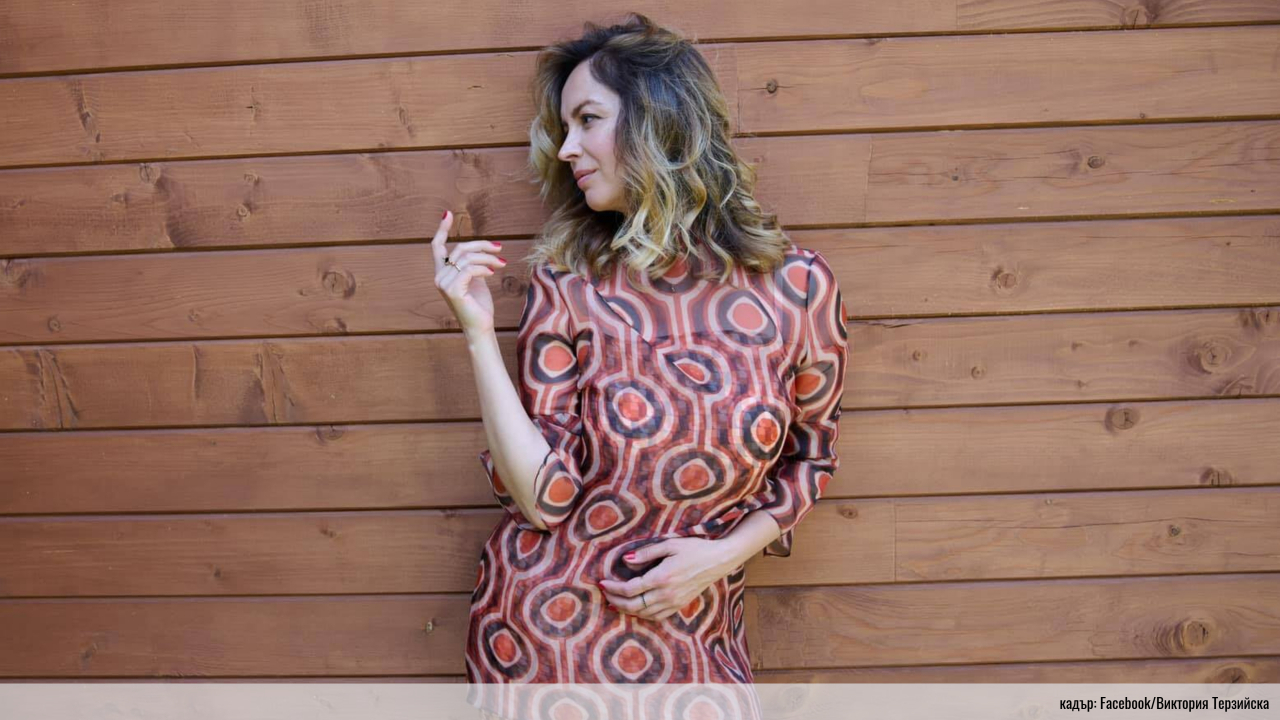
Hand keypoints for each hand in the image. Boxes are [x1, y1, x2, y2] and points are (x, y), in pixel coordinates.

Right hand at [431, 210, 505, 336]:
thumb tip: (484, 249)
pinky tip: (493, 272)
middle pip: (460, 248)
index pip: (437, 246)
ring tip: (502, 263)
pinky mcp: (451, 290)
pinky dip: (484, 268)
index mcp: (443, 273)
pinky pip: (469, 269)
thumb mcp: (477, 279)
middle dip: (482, 245)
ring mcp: (443, 283)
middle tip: (500, 248)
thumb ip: (473, 264)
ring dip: (488, 258)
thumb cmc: (480, 305)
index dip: (441, 229)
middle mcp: (439, 276)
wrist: (481, 327)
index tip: (447, 214)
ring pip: (467, 258)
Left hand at [598, 538, 735, 621]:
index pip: (630, 589)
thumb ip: (646, 553)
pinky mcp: (680, 605)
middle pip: (634, 605)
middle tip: (604, 594)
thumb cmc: (694, 548)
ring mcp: (674, 602)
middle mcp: (667, 594)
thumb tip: (625, 560)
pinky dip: (642, 615)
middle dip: (615, 601)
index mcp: (662, 577)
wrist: (718, 560)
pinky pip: (656, 617)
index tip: (601, 583)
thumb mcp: (669, 544)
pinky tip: (634, 609)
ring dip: (626, 610)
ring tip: (614, 603)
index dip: (613, 588)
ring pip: (643, 614)